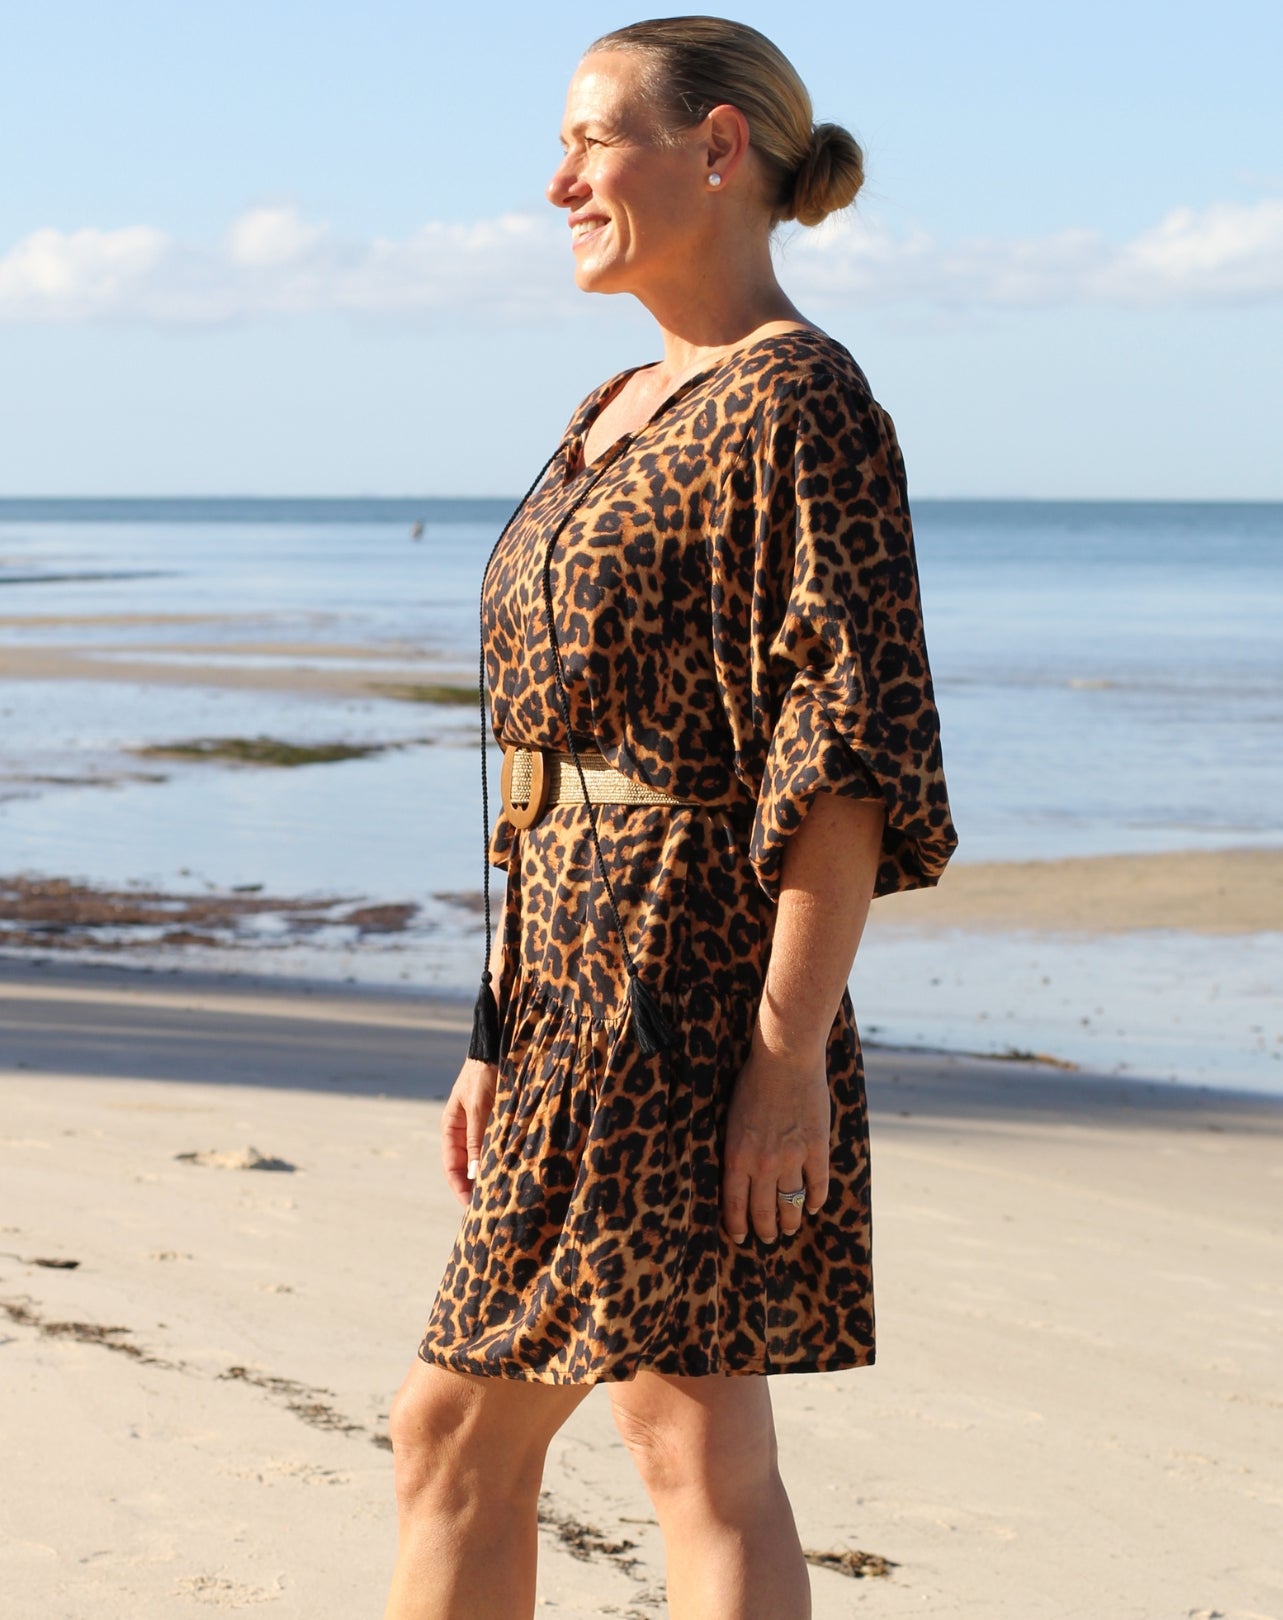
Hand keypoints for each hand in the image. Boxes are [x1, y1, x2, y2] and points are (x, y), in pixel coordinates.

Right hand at [441, 1057, 497, 1206]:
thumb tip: (475, 1174)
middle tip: (491, 1209)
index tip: (472, 1208)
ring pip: (484, 1160)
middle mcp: (464, 1132)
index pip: (451, 1167)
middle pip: (467, 1168)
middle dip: (476, 1188)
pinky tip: (515, 1172)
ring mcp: (481, 1128)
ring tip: (504, 1196)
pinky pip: (497, 1148)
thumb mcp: (479, 1107)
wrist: (498, 1049)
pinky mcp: (498, 1123)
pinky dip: (503, 1161)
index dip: (460, 1189)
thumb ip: (477, 1139)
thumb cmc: (484, 1075)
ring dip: (491, 1176)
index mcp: (451, 1128)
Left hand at [721, 1042, 830, 1244]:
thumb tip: (737, 1174)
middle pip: (764, 1212)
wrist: (784, 1058)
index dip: (737, 1226)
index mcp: (737, 1156)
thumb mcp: (731, 1118)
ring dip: (790, 1221)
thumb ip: (736, 1149)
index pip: (734, 1205)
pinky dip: (816, 1200)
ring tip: (789, 1228)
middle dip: (764, 1230)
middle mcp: (763, 1164)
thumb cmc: (752, 1082)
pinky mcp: (817, 1148)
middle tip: (766, 1238)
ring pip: (792, 1203)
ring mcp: (793, 1158)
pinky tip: (815, 1207)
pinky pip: (818, 1184)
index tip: (739, 1237)